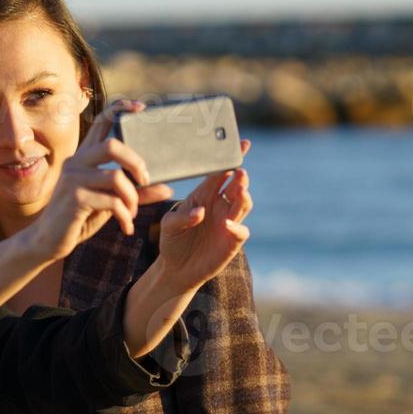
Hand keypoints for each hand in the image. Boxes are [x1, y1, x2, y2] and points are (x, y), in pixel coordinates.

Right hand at [24, 100, 174, 262]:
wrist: (48, 242)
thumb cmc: (78, 219)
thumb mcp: (109, 203)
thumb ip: (136, 193)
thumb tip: (167, 188)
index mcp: (83, 157)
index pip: (100, 122)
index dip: (120, 110)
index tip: (141, 108)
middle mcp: (76, 162)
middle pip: (112, 146)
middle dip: (136, 163)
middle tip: (145, 182)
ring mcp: (73, 178)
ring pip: (116, 177)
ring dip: (132, 198)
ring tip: (132, 213)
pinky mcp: (74, 198)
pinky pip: (112, 201)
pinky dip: (125, 216)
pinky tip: (126, 227)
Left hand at [154, 140, 254, 293]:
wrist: (176, 269)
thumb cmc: (172, 241)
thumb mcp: (169, 226)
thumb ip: (181, 217)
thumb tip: (200, 212)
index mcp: (204, 195)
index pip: (220, 173)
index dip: (230, 159)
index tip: (242, 145)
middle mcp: (220, 206)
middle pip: (236, 186)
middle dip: (240, 177)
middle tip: (240, 171)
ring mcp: (228, 223)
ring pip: (243, 204)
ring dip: (243, 195)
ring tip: (240, 188)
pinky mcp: (232, 241)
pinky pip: (241, 231)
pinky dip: (237, 227)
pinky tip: (228, 225)